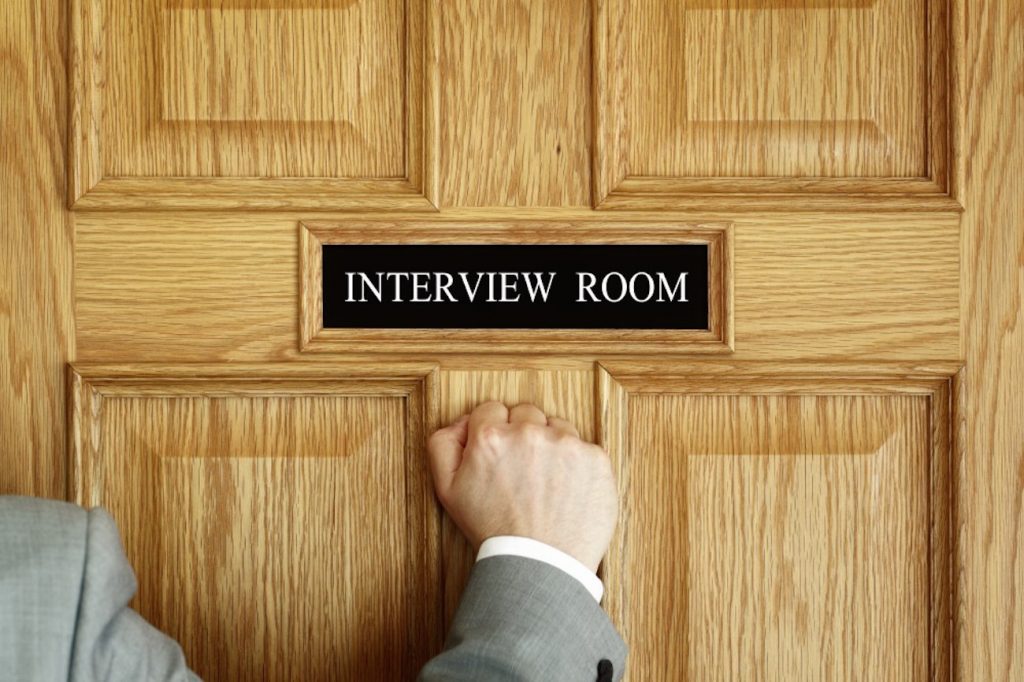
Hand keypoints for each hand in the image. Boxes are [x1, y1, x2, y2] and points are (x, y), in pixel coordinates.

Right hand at [426, 401, 617, 571]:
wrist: (540, 566)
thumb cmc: (494, 532)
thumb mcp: (448, 491)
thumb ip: (443, 445)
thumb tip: (462, 422)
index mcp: (490, 437)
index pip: (490, 410)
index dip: (493, 432)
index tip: (500, 455)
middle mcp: (529, 433)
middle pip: (525, 413)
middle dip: (522, 435)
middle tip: (521, 471)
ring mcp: (566, 444)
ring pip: (556, 426)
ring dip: (551, 446)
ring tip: (545, 483)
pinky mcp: (595, 458)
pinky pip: (584, 447)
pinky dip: (577, 464)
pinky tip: (566, 490)